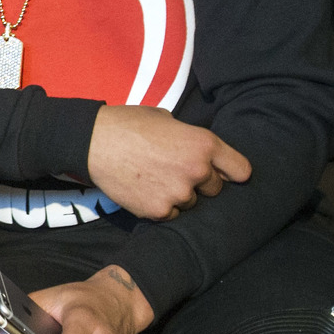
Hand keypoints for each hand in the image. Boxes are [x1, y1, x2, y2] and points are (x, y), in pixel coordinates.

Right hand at [87, 105, 251, 219]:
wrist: (92, 141)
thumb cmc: (128, 124)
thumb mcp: (167, 119)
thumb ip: (188, 138)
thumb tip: (196, 151)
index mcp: (204, 144)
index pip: (241, 170)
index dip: (232, 172)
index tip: (225, 175)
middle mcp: (197, 170)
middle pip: (214, 189)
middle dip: (199, 183)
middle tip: (173, 172)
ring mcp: (178, 193)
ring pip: (190, 203)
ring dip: (177, 195)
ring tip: (153, 179)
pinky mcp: (158, 210)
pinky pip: (169, 214)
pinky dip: (159, 206)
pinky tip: (143, 190)